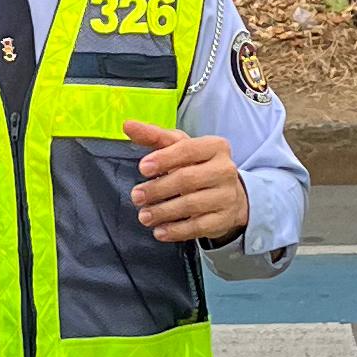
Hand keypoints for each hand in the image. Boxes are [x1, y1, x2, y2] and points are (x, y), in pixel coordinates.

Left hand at [125, 121, 248, 247]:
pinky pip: (198, 227)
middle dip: (158, 189)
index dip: (164, 158)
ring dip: (163, 211)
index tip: (142, 168)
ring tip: (144, 216)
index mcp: (215, 146)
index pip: (188, 150)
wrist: (228, 194)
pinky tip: (160, 231)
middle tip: (137, 196)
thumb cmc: (197, 165)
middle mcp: (225, 170)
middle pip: (187, 179)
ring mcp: (227, 196)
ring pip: (192, 205)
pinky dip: (176, 230)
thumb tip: (128, 125)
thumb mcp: (179, 147)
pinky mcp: (224, 219)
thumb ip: (154, 136)